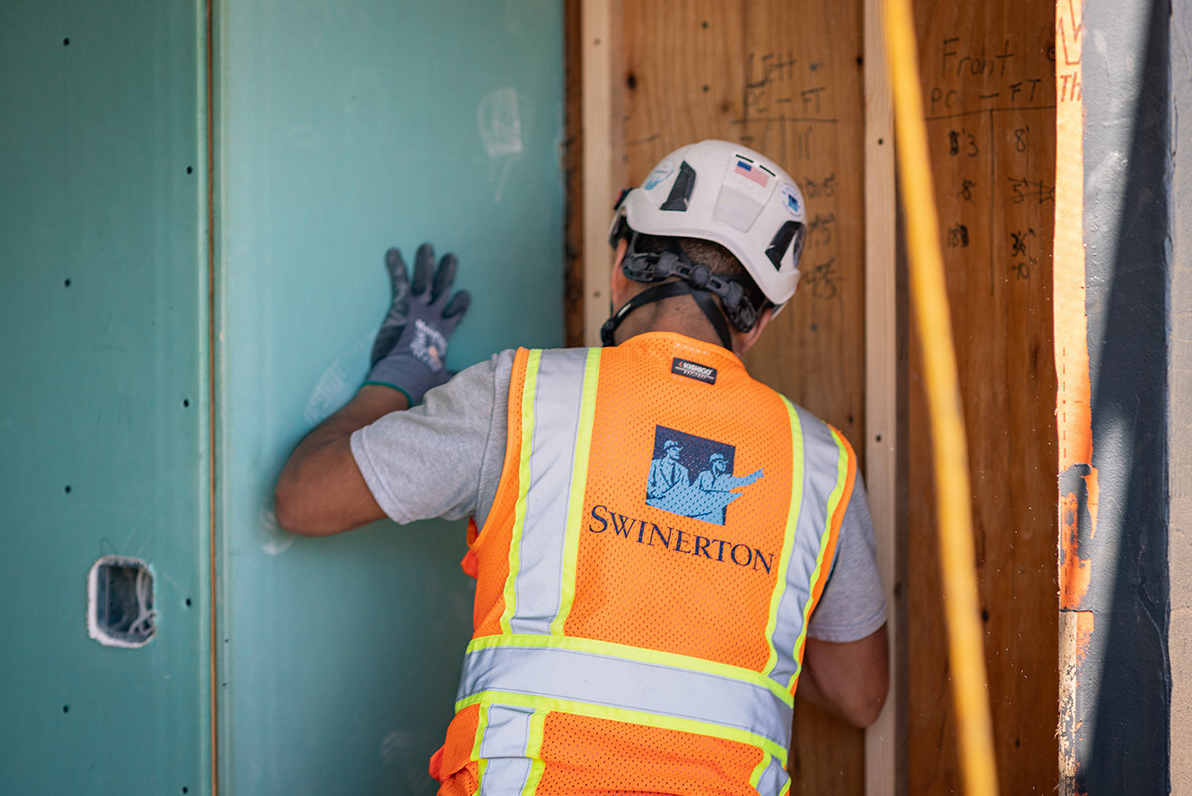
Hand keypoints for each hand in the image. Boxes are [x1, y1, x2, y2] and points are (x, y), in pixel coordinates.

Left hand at [365, 243, 470, 404]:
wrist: (403, 379)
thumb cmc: (420, 382)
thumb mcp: (442, 379)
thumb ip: (453, 378)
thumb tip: (469, 389)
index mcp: (444, 332)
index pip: (457, 312)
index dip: (461, 303)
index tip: (465, 294)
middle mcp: (433, 317)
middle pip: (444, 288)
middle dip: (447, 272)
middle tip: (451, 257)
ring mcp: (418, 310)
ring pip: (425, 279)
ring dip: (426, 263)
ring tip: (426, 246)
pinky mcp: (402, 307)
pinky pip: (400, 281)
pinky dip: (396, 266)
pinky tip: (392, 252)